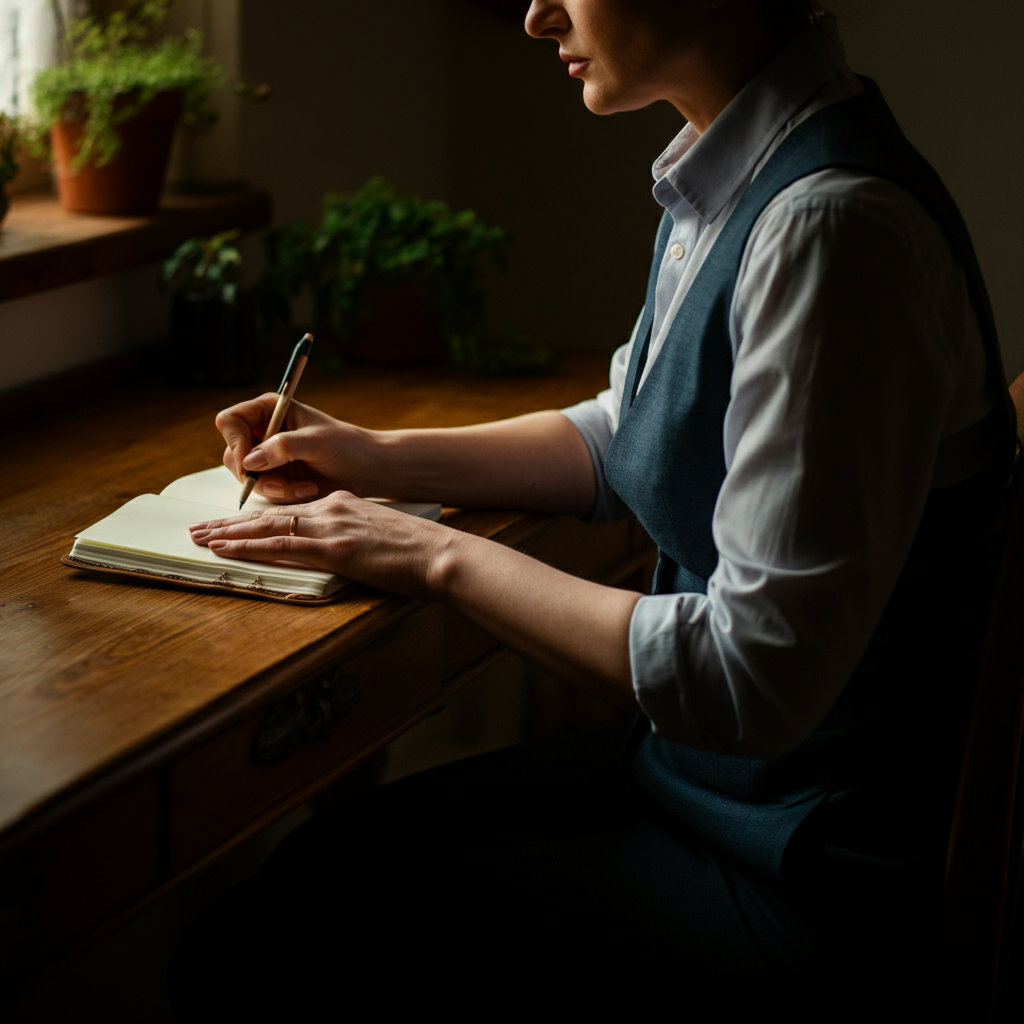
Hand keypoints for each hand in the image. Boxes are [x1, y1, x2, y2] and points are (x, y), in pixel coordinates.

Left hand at [189, 491, 453, 599]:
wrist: (441, 553)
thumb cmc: (420, 552)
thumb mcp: (382, 536)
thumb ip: (357, 538)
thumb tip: (348, 551)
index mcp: (343, 505)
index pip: (291, 510)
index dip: (257, 517)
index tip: (233, 523)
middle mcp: (332, 509)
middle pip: (271, 514)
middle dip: (231, 521)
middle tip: (199, 527)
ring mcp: (331, 527)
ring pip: (267, 526)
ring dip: (228, 531)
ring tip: (199, 536)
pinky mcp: (333, 548)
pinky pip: (280, 545)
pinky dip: (247, 546)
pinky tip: (224, 548)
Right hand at [215, 395, 377, 503]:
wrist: (367, 469)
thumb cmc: (348, 446)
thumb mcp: (317, 442)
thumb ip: (283, 447)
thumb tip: (250, 460)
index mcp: (270, 410)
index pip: (231, 421)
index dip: (235, 442)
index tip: (251, 463)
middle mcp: (263, 431)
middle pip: (233, 454)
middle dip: (257, 474)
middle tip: (282, 484)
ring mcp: (267, 456)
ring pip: (247, 477)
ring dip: (274, 488)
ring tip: (305, 487)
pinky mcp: (275, 478)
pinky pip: (263, 491)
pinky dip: (283, 495)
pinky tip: (307, 489)